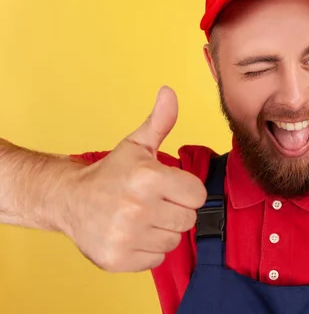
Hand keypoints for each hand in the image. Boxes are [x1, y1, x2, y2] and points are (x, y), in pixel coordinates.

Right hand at [63, 86, 206, 271]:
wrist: (68, 200)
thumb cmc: (110, 173)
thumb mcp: (136, 145)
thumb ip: (160, 121)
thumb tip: (169, 92)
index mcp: (148, 178)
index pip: (198, 195)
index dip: (185, 190)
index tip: (167, 187)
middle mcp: (138, 208)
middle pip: (188, 219)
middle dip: (174, 210)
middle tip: (151, 203)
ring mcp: (127, 236)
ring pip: (174, 240)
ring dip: (161, 230)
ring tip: (140, 218)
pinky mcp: (119, 259)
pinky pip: (156, 258)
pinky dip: (147, 249)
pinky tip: (131, 234)